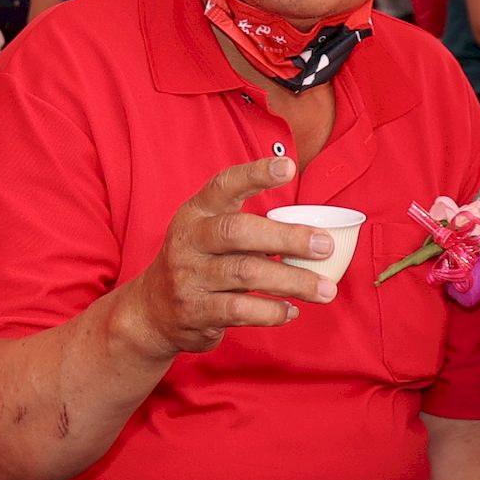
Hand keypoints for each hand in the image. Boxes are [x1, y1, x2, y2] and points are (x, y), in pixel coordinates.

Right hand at [110, 156, 338, 359]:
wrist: (153, 311)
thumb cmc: (199, 264)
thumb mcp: (210, 234)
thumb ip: (250, 229)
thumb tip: (315, 234)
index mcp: (196, 213)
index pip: (224, 185)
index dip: (255, 174)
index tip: (289, 167)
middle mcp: (189, 240)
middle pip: (237, 231)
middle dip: (287, 237)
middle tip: (325, 245)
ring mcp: (189, 276)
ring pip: (246, 273)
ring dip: (293, 282)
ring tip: (326, 290)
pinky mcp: (195, 310)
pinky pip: (240, 311)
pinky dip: (272, 311)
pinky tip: (292, 311)